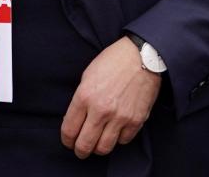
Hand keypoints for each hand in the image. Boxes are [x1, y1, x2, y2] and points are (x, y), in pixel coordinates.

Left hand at [61, 37, 161, 157]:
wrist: (142, 56)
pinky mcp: (136, 120)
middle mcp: (101, 110)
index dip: (66, 140)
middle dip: (80, 151)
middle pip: (85, 145)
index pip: (69, 130)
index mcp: (84, 97)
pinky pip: (123, 141)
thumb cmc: (113, 62)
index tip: (69, 141)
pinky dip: (118, 139)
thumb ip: (81, 99)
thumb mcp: (88, 76)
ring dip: (98, 148)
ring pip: (104, 148)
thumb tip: (76, 120)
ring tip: (97, 144)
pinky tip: (115, 132)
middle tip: (80, 150)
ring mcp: (120, 117)